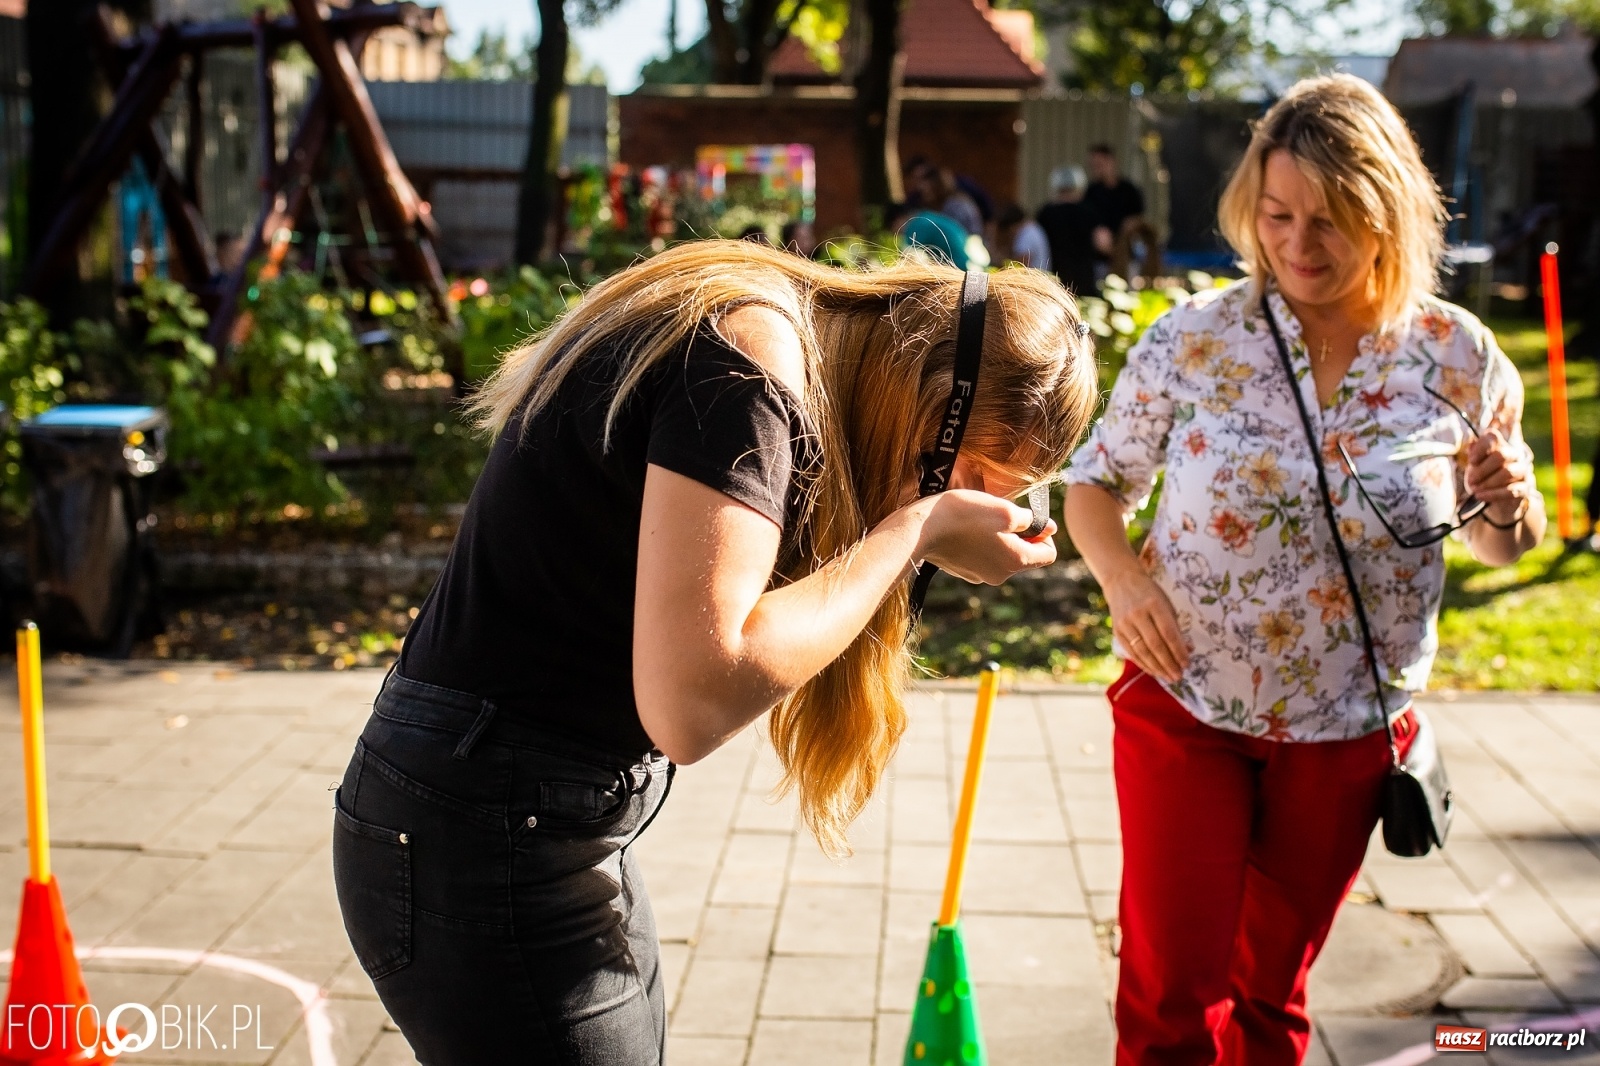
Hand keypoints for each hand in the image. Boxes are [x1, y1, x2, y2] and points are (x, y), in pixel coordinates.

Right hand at [910, 490, 1057, 584]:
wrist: (920, 529)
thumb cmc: (965, 514)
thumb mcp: (1004, 509)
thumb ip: (1030, 520)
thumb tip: (1049, 528)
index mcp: (1016, 561)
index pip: (1049, 554)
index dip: (1044, 535)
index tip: (1029, 519)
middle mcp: (1001, 575)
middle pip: (1025, 556)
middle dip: (1019, 535)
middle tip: (1000, 515)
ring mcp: (980, 576)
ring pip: (1003, 556)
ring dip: (999, 538)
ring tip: (980, 520)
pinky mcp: (964, 571)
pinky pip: (983, 557)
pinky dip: (981, 544)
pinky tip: (965, 529)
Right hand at [1102, 568, 1187, 682]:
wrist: (1121, 582)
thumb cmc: (1149, 594)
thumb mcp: (1166, 604)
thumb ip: (1175, 627)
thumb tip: (1188, 650)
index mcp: (1154, 605)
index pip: (1169, 633)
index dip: (1179, 651)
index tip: (1187, 664)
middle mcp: (1138, 614)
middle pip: (1155, 645)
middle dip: (1169, 663)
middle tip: (1179, 676)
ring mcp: (1125, 623)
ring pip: (1142, 651)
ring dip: (1157, 667)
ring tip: (1169, 677)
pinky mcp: (1116, 631)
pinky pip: (1131, 652)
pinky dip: (1143, 664)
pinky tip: (1154, 671)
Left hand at [1465, 429, 1535, 524]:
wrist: (1495, 499)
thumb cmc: (1483, 476)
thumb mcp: (1474, 464)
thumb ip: (1473, 453)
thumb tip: (1472, 444)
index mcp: (1499, 445)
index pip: (1492, 437)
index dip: (1481, 448)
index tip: (1471, 461)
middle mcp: (1513, 455)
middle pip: (1501, 455)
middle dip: (1482, 470)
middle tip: (1471, 480)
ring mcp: (1521, 471)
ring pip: (1508, 473)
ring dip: (1488, 482)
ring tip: (1474, 490)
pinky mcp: (1524, 488)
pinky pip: (1512, 490)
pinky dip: (1493, 494)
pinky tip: (1481, 496)